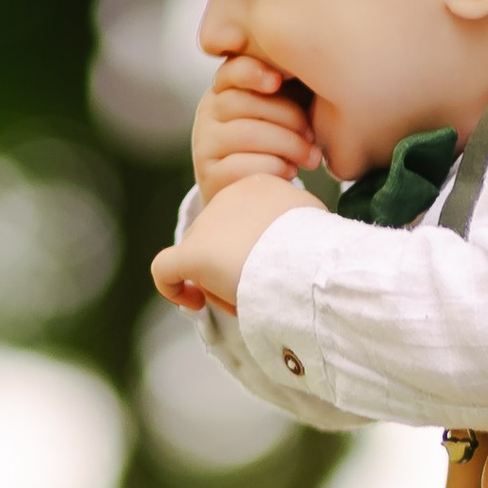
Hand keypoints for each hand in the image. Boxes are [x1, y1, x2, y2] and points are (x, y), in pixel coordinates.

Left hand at [151, 172, 322, 313]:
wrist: (312, 263)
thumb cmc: (322, 254)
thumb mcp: (315, 225)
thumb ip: (292, 229)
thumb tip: (288, 245)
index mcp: (259, 185)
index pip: (241, 219)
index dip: (250, 247)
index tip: (268, 268)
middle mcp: (228, 197)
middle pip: (218, 238)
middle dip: (231, 267)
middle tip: (259, 288)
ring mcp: (208, 224)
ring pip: (200, 259)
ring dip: (219, 284)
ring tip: (248, 298)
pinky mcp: (192, 254)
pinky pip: (165, 270)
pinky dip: (172, 288)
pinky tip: (192, 302)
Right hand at [193, 53, 315, 200]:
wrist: (249, 192)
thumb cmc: (274, 144)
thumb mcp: (280, 111)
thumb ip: (287, 90)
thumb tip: (313, 70)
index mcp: (225, 89)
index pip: (232, 70)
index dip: (254, 72)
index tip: (277, 81)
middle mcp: (207, 113)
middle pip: (245, 103)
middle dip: (288, 118)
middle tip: (313, 136)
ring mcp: (204, 145)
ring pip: (246, 134)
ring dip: (288, 145)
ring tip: (310, 157)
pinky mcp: (209, 176)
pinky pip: (241, 166)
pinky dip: (274, 168)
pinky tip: (290, 172)